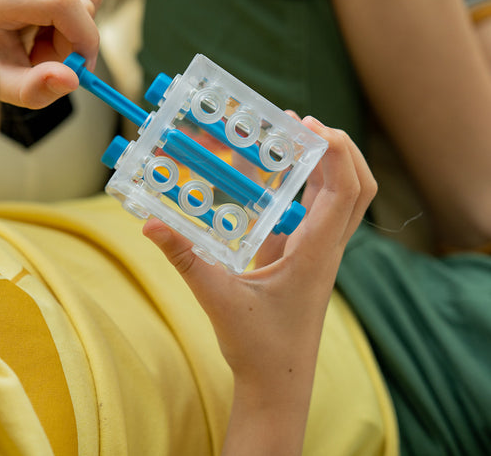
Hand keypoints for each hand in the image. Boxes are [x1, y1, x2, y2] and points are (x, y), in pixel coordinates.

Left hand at [0, 0, 101, 108]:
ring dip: (77, 27)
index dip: (85, 37)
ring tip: (43, 39)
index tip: (84, 68)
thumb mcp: (8, 86)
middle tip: (45, 56)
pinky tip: (49, 22)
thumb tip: (72, 78)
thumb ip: (36, 89)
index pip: (62, 3)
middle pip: (82, 2)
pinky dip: (77, 13)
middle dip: (76, 40)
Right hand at [143, 117, 376, 453]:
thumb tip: (151, 224)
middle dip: (339, 149)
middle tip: (301, 125)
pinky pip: (317, 213)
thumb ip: (186, 259)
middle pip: (358, 188)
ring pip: (343, 199)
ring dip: (326, 165)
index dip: (335, 151)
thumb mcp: (218, 298)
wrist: (278, 383)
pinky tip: (274, 179)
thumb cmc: (259, 348)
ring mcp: (320, 253)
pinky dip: (306, 187)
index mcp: (316, 254)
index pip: (345, 191)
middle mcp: (327, 249)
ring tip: (291, 140)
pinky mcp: (307, 258)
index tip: (306, 125)